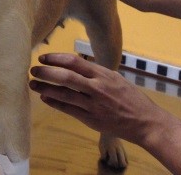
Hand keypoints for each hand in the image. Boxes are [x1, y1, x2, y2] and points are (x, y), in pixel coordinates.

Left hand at [29, 53, 165, 145]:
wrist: (147, 122)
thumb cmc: (130, 97)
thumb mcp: (115, 78)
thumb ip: (95, 71)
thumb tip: (73, 64)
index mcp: (102, 74)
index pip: (74, 61)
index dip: (55, 58)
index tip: (43, 58)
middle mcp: (97, 88)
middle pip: (65, 76)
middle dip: (46, 72)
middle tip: (33, 70)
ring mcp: (93, 105)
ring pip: (64, 94)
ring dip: (45, 88)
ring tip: (33, 85)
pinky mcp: (91, 120)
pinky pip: (68, 109)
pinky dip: (54, 103)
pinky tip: (45, 98)